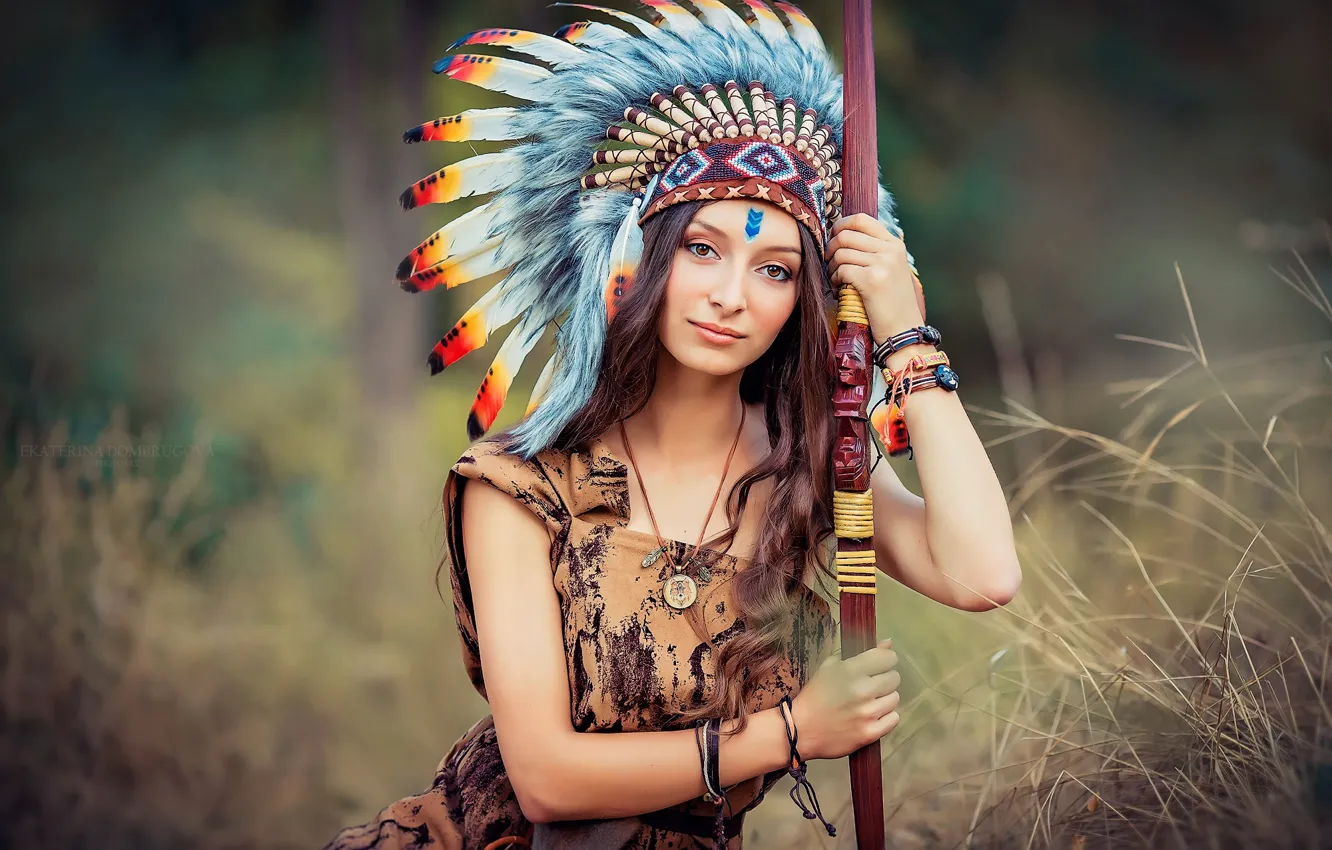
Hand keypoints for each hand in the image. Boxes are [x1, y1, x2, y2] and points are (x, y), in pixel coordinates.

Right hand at [788, 638, 901, 760]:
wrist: (800, 729)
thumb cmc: (815, 695)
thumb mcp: (830, 667)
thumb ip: (861, 653)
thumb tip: (888, 643)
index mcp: (851, 670)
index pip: (888, 658)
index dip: (885, 660)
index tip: (877, 667)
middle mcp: (863, 690)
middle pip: (894, 678)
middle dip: (884, 680)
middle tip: (870, 686)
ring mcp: (868, 713)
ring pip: (894, 699)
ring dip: (884, 699)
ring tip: (868, 703)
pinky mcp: (870, 733)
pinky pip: (893, 719)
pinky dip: (885, 718)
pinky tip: (871, 716)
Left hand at [823, 213, 926, 338]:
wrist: (904, 331)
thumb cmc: (892, 304)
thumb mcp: (890, 270)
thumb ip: (874, 252)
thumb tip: (842, 236)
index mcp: (894, 244)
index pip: (861, 219)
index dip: (840, 225)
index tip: (833, 239)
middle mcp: (890, 250)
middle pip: (845, 235)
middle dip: (830, 249)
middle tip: (829, 263)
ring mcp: (882, 263)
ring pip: (840, 252)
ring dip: (831, 267)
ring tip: (835, 280)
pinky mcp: (872, 280)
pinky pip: (841, 269)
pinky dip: (834, 279)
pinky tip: (837, 289)